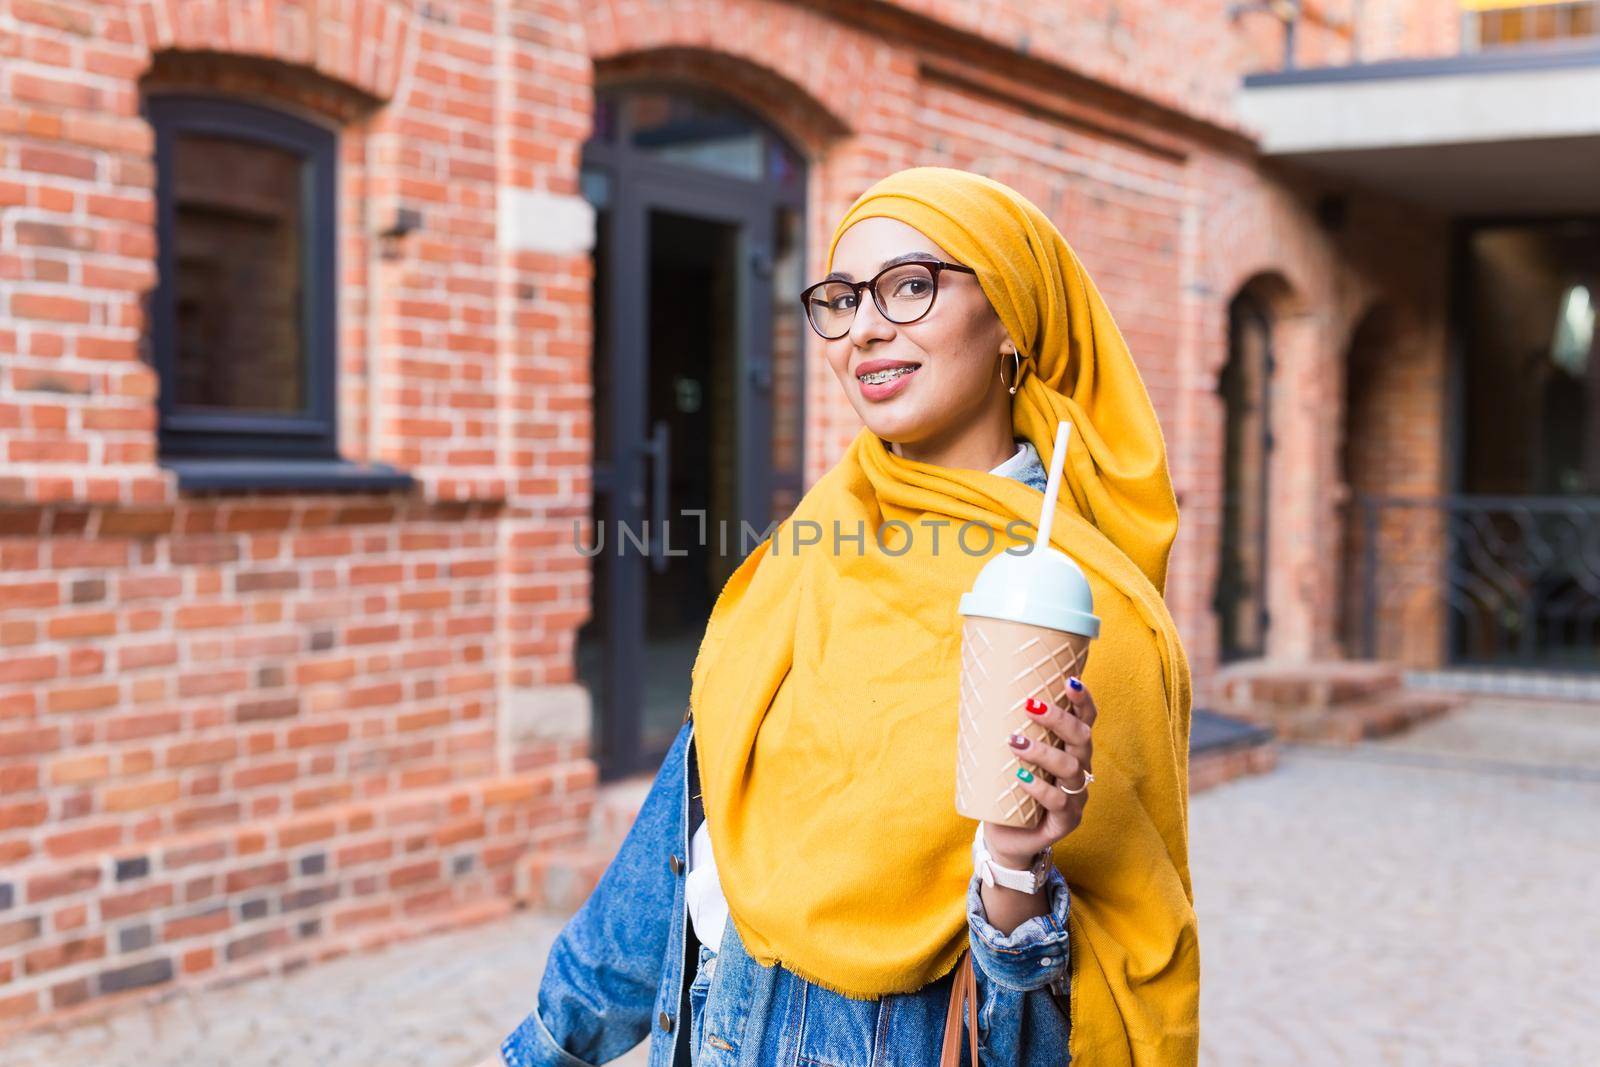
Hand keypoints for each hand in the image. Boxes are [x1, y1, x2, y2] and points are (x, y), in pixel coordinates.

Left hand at [983, 676, 1096, 869]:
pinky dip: (1039, 787)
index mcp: (1069, 749)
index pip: (1085, 720)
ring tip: (1014, 742)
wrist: (1007, 836)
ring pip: (1070, 768)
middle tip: (1030, 706)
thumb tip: (977, 692)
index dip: (1083, 701)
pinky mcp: (1067, 820)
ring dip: (1042, 751)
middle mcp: (1079, 769)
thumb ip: (1005, 729)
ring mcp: (1076, 796)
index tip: (1070, 680)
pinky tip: (1020, 778)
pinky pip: (1059, 802)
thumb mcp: (1008, 756)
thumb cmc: (1007, 788)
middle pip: (1082, 739)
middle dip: (1059, 719)